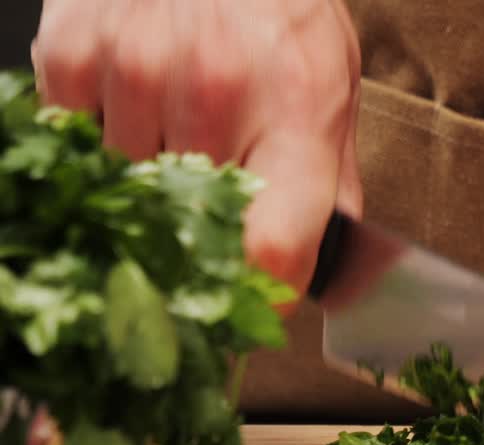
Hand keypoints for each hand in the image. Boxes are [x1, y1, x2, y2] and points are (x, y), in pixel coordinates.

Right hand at [31, 0, 363, 301]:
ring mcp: (137, 68)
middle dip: (203, 230)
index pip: (270, 247)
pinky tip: (138, 97)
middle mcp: (217, 89)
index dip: (260, 294)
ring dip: (150, 177)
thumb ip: (330, 189)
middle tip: (214, 195)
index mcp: (298, 110)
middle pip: (190, 227)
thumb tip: (324, 280)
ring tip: (180, 125)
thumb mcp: (334, 93)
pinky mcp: (73, 53)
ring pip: (128, 189)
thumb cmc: (283, 17)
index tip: (257, 303)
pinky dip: (104, 135)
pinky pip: (77, 141)